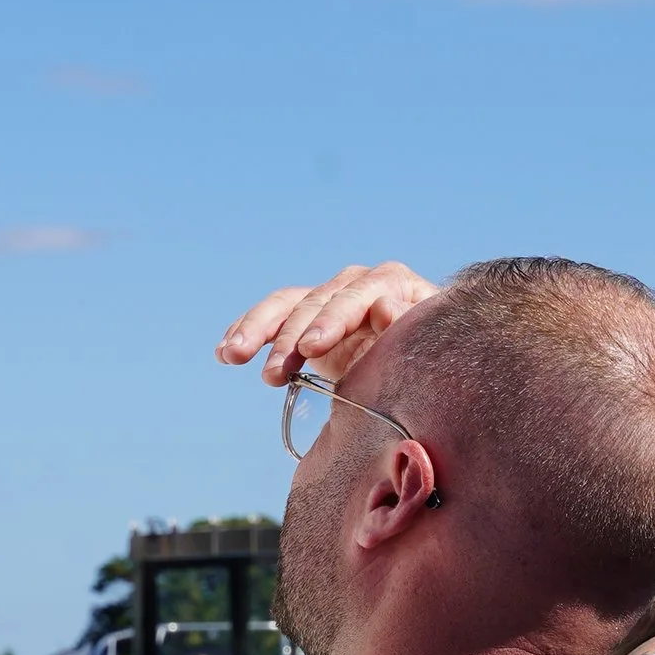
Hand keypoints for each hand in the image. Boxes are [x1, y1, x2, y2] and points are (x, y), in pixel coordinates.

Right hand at [216, 261, 440, 389]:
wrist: (424, 355)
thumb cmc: (430, 350)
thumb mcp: (423, 342)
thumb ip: (405, 325)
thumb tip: (384, 308)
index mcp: (390, 282)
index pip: (355, 295)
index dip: (331, 320)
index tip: (311, 348)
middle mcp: (355, 282)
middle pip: (314, 302)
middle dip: (289, 337)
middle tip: (273, 371)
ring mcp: (328, 296)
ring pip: (286, 305)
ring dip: (257, 329)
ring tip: (232, 354)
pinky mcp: (307, 315)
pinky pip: (273, 316)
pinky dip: (249, 331)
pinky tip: (224, 351)